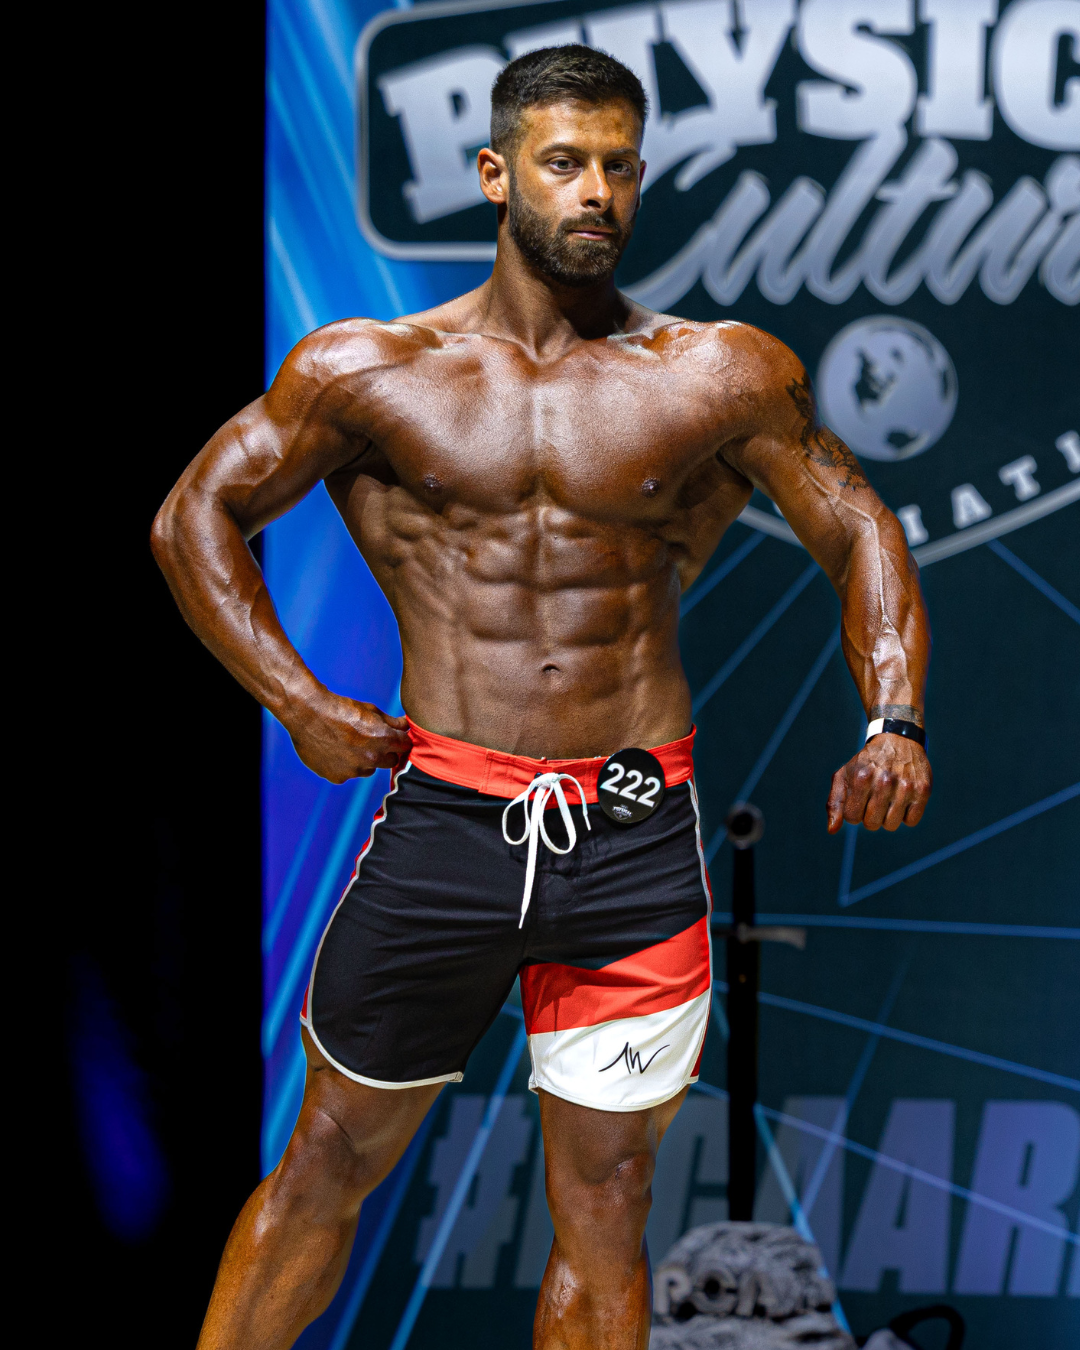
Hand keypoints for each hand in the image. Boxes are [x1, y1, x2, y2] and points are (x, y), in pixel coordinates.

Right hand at [285, 688, 409, 782]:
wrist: (307, 713)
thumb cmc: (340, 708)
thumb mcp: (370, 710)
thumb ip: (391, 721)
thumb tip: (406, 725)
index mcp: (384, 739)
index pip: (405, 746)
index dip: (400, 740)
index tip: (394, 737)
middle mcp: (372, 758)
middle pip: (390, 761)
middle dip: (385, 752)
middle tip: (370, 740)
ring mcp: (354, 770)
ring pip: (369, 769)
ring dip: (364, 760)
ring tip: (348, 744)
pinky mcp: (338, 777)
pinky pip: (349, 774)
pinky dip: (345, 766)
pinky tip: (335, 751)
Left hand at [827, 734, 931, 832]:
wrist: (897, 740)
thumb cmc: (866, 763)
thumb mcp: (844, 776)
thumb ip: (834, 803)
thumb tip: (832, 830)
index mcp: (862, 777)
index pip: (852, 817)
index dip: (854, 811)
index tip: (859, 798)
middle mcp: (885, 781)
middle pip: (872, 824)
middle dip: (869, 816)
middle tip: (874, 799)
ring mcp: (906, 786)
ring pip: (891, 825)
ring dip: (887, 817)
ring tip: (888, 799)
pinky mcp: (923, 790)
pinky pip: (911, 821)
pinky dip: (905, 815)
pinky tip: (902, 800)